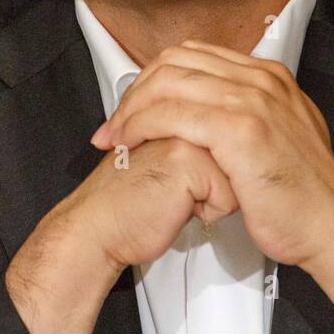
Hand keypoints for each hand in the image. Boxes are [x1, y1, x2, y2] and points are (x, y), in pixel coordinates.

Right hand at [6, 137, 236, 330]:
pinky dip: (206, 212)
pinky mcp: (187, 160)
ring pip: (237, 174)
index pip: (231, 141)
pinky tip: (175, 207)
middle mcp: (183, 114)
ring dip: (211, 196)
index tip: (177, 180)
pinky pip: (227, 196)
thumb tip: (235, 147)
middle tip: (172, 188)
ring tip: (174, 196)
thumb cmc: (128, 201)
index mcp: (179, 108)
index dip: (212, 173)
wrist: (96, 225)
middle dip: (214, 184)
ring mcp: (184, 133)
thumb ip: (196, 139)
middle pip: (237, 155)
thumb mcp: (166, 156)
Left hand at [90, 39, 333, 330]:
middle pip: (175, 61)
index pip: (192, 55)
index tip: (133, 108)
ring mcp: (253, 100)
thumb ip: (246, 116)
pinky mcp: (242, 129)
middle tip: (116, 123)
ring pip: (169, 83)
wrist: (331, 228)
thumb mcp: (278, 138)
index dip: (153, 79)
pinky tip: (131, 144)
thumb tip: (206, 113)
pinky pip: (174, 114)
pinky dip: (142, 126)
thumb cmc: (301, 196)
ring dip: (131, 109)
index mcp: (268, 76)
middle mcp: (261, 79)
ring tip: (116, 136)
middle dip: (136, 90)